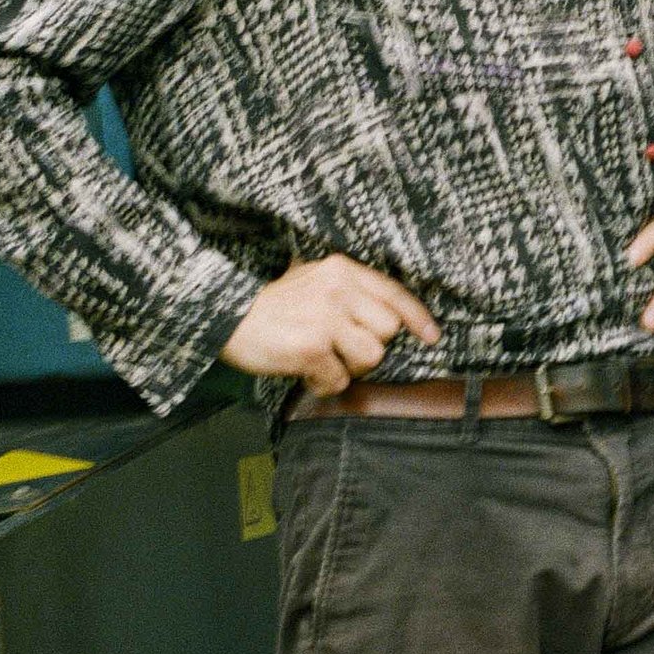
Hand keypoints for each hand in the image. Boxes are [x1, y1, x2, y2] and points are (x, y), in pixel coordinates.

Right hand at [222, 255, 440, 394]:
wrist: (221, 314)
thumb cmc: (267, 304)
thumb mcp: (310, 280)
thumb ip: (346, 293)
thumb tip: (387, 321)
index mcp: (341, 270)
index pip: (394, 293)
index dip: (418, 318)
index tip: (432, 337)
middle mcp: (339, 290)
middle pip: (387, 332)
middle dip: (368, 347)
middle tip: (337, 349)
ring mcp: (326, 318)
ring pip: (370, 357)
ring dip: (347, 368)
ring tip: (319, 360)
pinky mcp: (311, 347)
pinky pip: (339, 379)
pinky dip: (323, 383)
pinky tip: (305, 372)